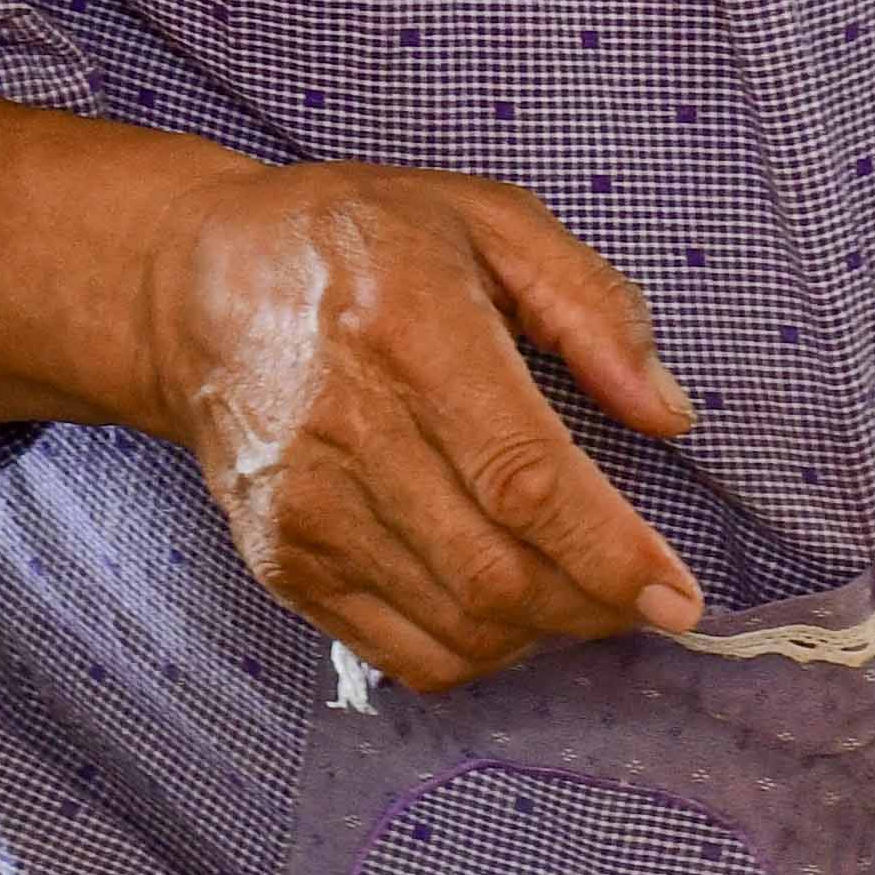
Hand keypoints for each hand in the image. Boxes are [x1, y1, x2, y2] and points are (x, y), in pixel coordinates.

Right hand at [142, 168, 707, 693]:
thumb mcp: (488, 220)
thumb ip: (592, 305)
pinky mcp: (281, 562)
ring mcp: (304, 510)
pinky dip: (477, 654)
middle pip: (494, 574)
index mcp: (409, 330)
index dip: (609, 553)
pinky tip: (510, 611)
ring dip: (543, 635)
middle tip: (644, 599)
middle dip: (593, 608)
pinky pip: (402, 653)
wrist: (197, 290)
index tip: (676, 594)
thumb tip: (666, 414)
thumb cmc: (357, 242)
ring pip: (455, 628)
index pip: (523, 480)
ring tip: (581, 595)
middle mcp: (345, 429)